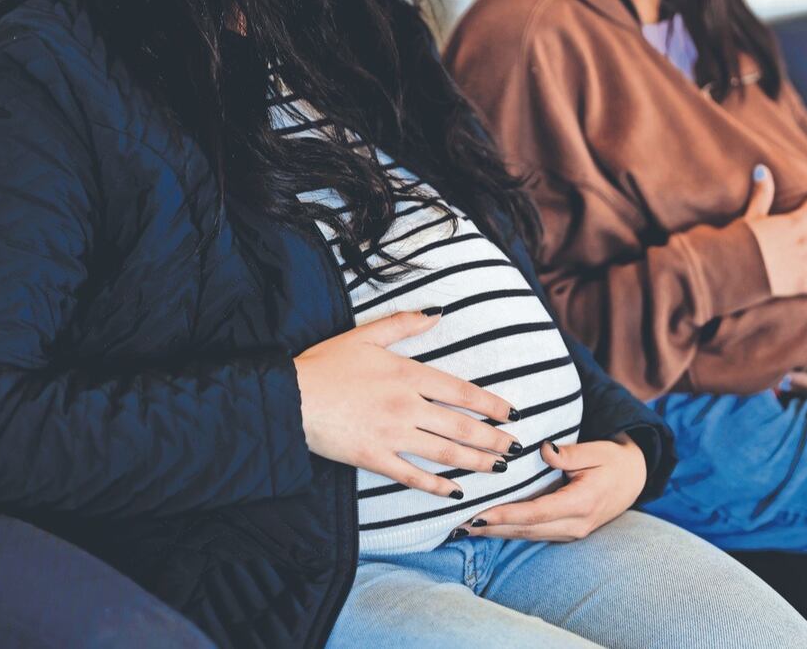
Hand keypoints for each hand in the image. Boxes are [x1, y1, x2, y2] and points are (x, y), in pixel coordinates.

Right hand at [294, 309, 521, 498]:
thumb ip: (404, 323)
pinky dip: (436, 486)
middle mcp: (407, 407)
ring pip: (445, 453)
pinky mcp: (374, 459)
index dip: (491, 405)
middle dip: (493, 440)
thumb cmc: (326, 364)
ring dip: (476, 462)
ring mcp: (392, 435)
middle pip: (461, 427)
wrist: (291, 397)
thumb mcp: (366, 335)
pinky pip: (412, 476)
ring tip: (498, 469)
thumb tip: (438, 312)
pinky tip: (455, 493)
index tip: (512, 414)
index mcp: (408, 375)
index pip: (461, 392)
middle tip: (515, 449)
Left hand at [453, 434, 646, 541]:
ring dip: (496, 533)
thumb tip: (544, 450)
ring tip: (464, 529)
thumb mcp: (596, 451)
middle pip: (526, 529)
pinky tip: (487, 527)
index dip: (506, 515)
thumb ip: (569, 453)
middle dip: (491, 529)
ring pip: (527, 535)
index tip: (479, 515)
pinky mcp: (565, 532)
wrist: (635, 479)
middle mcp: (575, 524)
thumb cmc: (612, 460)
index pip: (536, 512)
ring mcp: (571, 532)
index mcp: (582, 503)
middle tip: (457, 526)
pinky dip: (508, 531)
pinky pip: (533, 533)